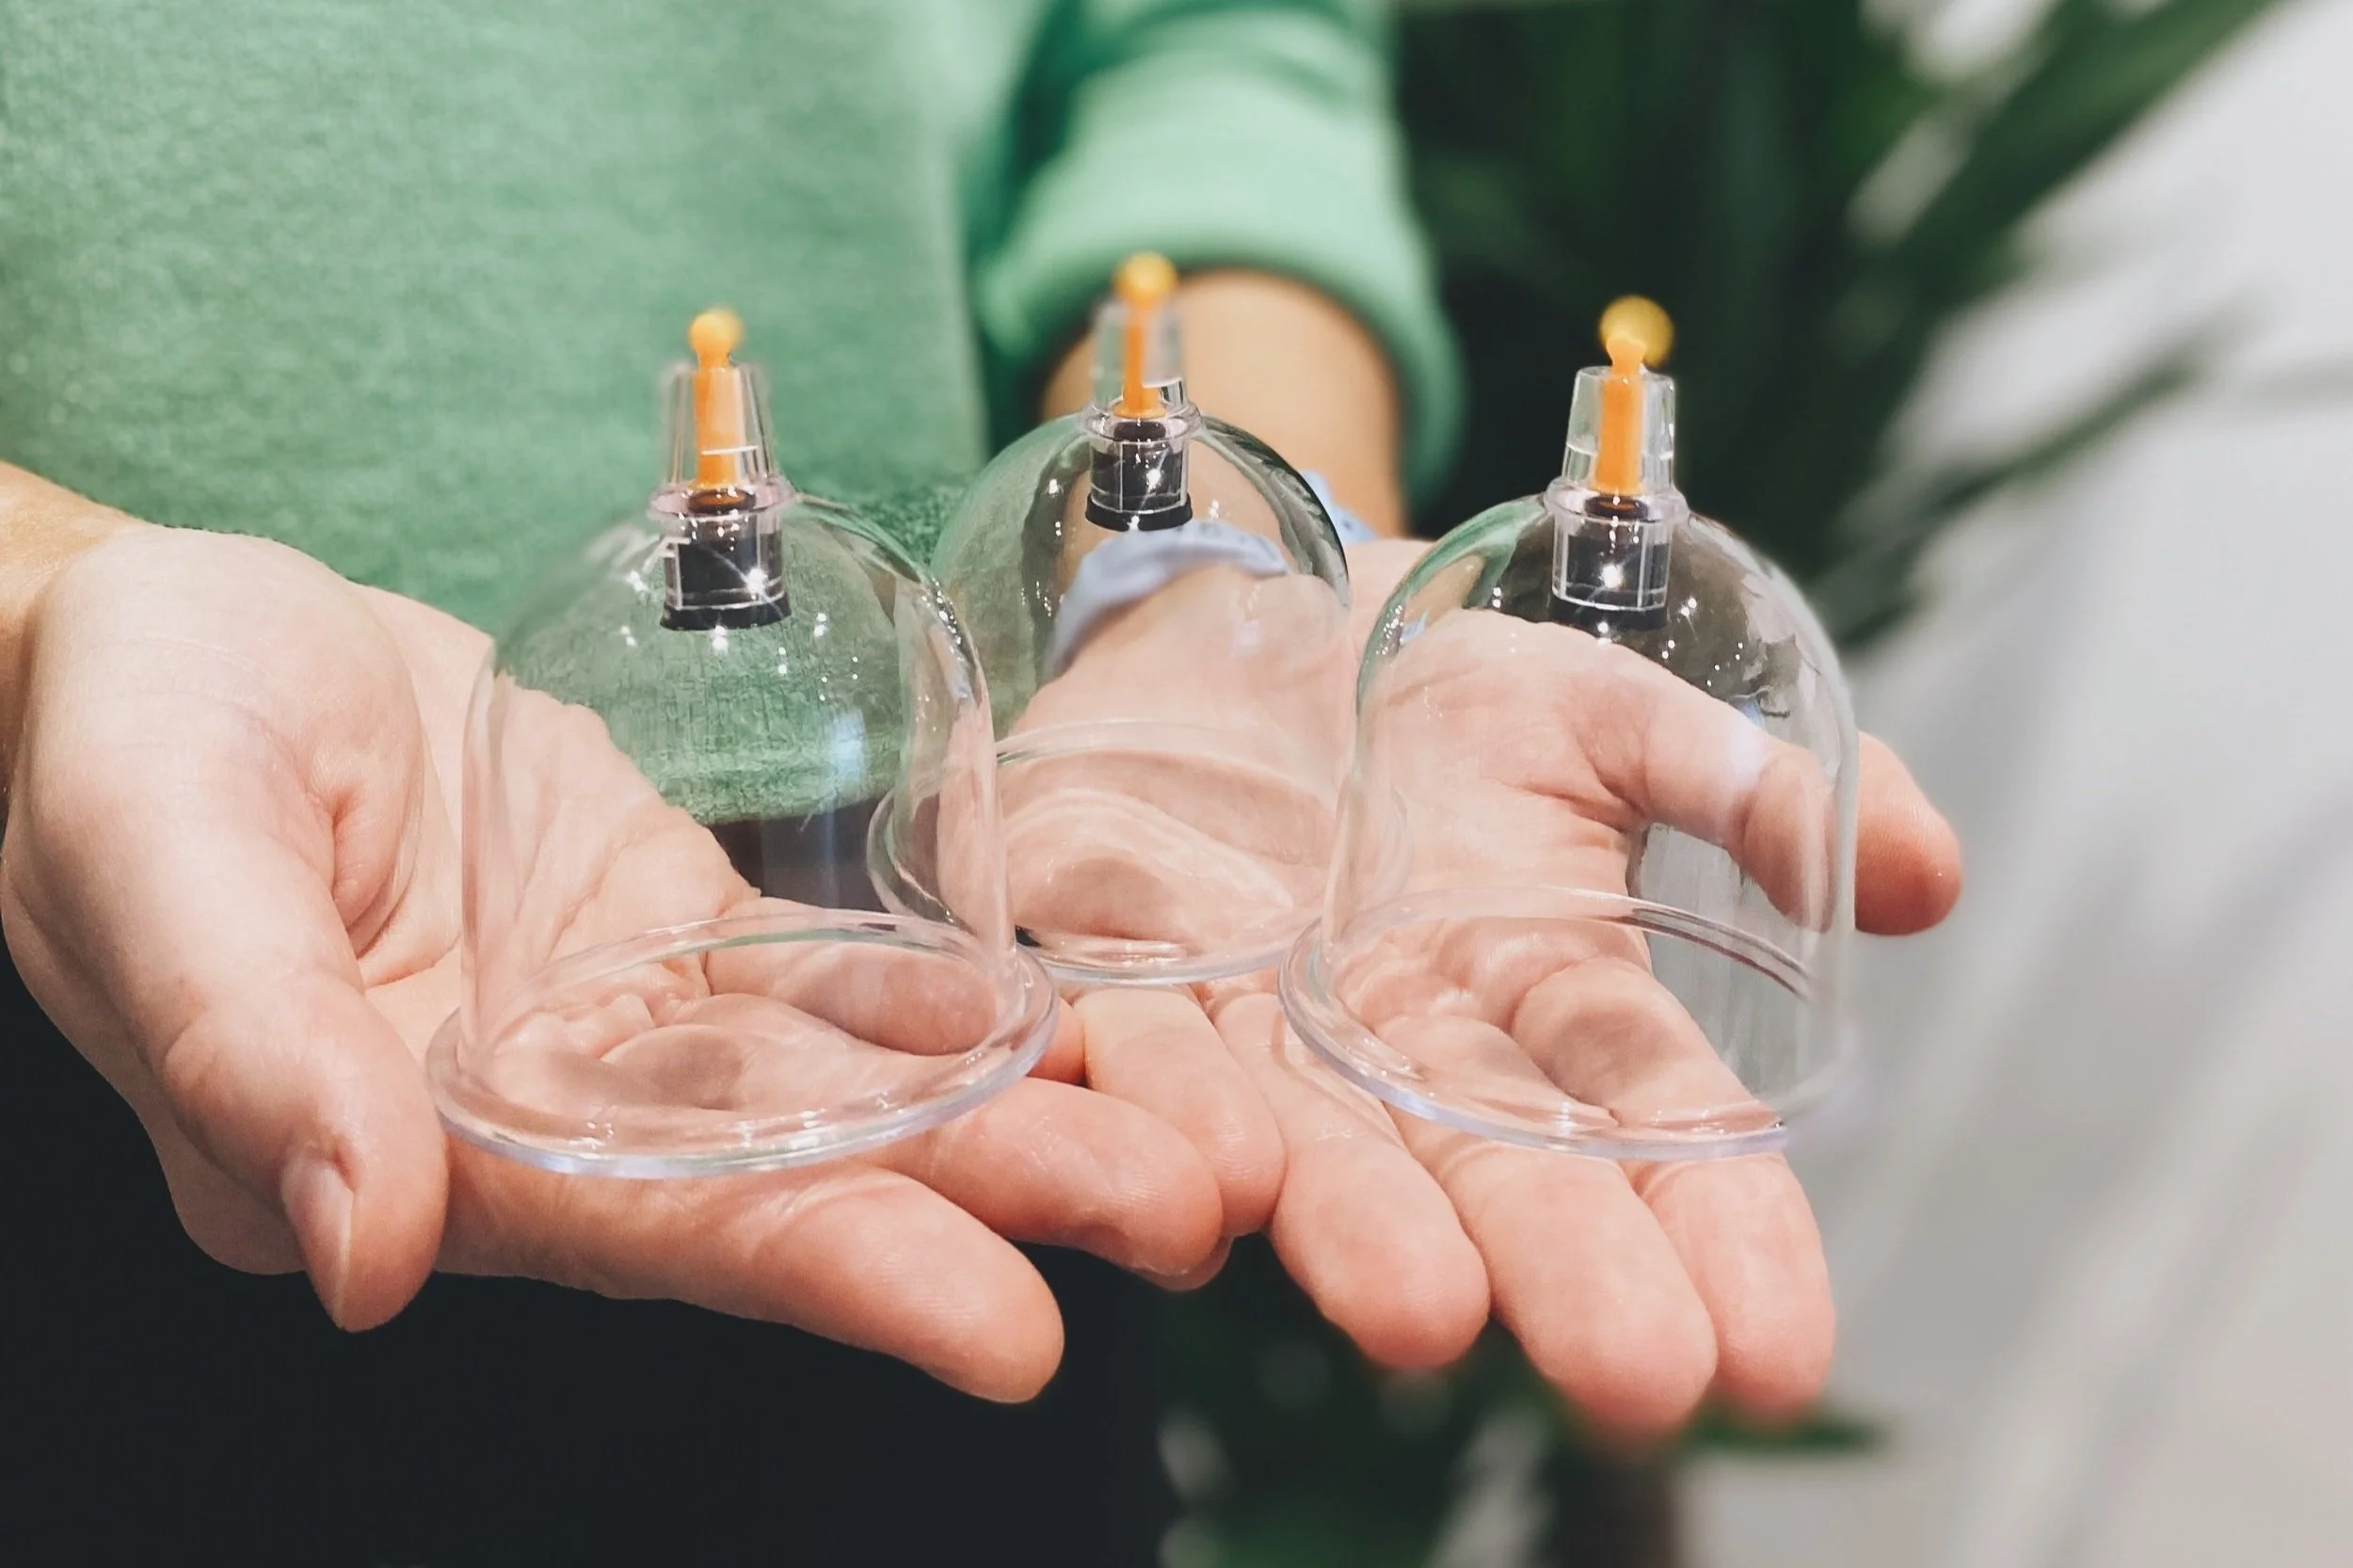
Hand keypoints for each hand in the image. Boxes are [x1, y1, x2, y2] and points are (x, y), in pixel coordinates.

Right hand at [1, 521, 1233, 1399]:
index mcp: (414, 1155)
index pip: (647, 1236)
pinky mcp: (667, 932)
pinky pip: (830, 978)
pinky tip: (1094, 1016)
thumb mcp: (150, 847)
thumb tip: (353, 1255)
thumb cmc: (122, 730)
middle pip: (792, 1183)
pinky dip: (956, 1000)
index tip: (1007, 1326)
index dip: (829, 1275)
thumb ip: (244, 1042)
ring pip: (842, 1090)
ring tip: (1202, 1140)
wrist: (160, 645)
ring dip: (1021, 1114)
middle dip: (993, 1203)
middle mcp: (544, 1129)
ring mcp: (619, 1033)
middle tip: (1190, 1216)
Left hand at [1050, 540, 1960, 1434]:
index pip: (1651, 1117)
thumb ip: (1751, 785)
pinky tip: (1207, 1196)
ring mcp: (1262, 1013)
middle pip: (1495, 1163)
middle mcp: (1408, 1034)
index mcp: (1543, 981)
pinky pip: (1142, 1055)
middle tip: (1635, 1384)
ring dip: (1363, 1230)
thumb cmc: (1438, 682)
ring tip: (1423, 1320)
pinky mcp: (1119, 964)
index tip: (1779, 1354)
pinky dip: (1168, 1117)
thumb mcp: (1611, 705)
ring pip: (1316, 1140)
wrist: (1245, 606)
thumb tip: (1934, 879)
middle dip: (1561, 1270)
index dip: (1716, 1228)